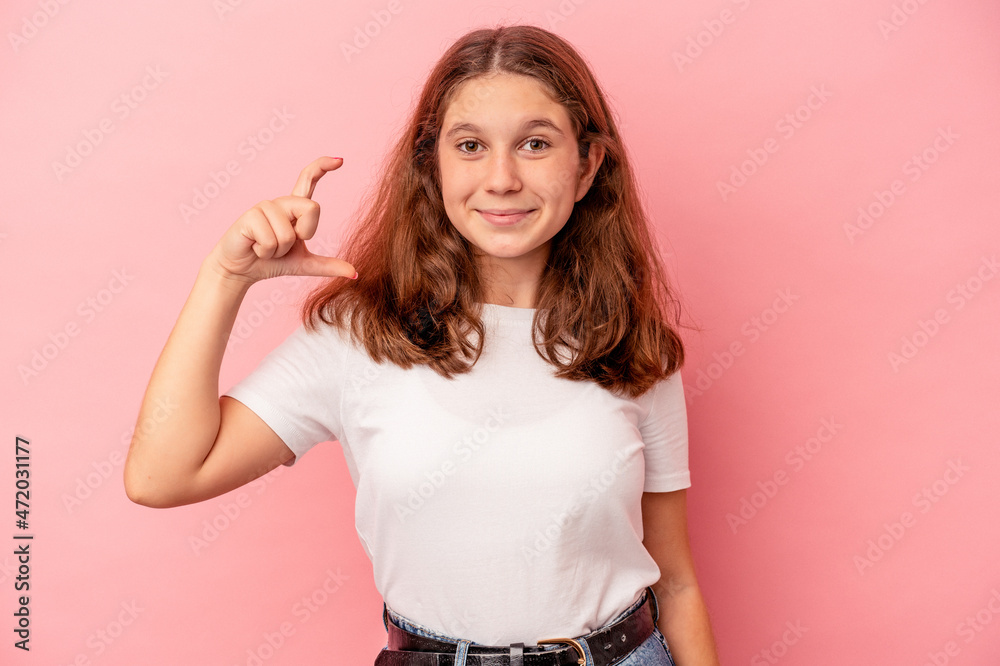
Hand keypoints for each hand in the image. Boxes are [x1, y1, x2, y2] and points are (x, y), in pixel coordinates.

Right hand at [207, 156, 355, 283]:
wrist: (242, 271)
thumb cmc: (270, 262)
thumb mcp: (303, 264)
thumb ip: (328, 265)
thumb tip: (355, 274)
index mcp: (294, 208)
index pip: (309, 180)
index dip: (322, 167)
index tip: (340, 160)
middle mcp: (281, 203)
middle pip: (312, 208)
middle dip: (302, 235)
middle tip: (283, 246)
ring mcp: (265, 206)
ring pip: (290, 233)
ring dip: (279, 250)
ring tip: (265, 248)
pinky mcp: (250, 215)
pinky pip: (271, 239)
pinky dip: (265, 252)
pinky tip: (254, 247)